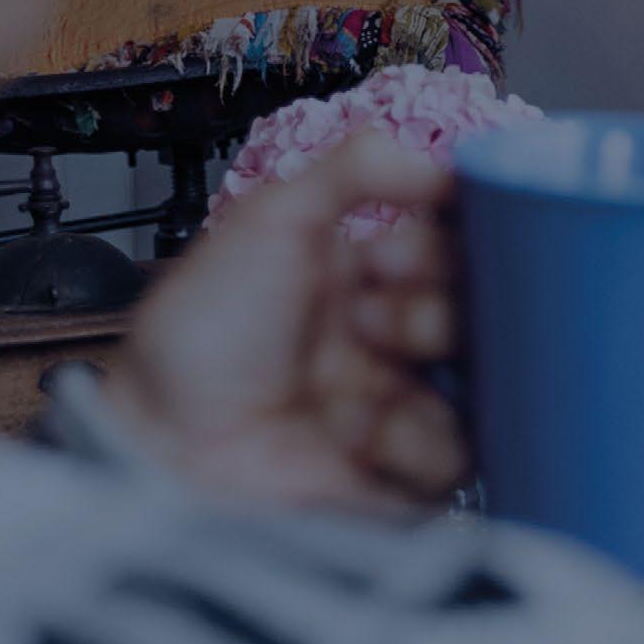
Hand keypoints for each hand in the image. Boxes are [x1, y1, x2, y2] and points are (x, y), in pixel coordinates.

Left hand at [106, 133, 467, 511]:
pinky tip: (364, 433)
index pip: (453, 251)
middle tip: (376, 318)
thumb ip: (359, 168)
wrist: (161, 440)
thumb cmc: (202, 335)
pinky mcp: (401, 479)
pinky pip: (458, 457)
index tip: (396, 255)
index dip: (443, 248)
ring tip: (372, 370)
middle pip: (478, 313)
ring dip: (437, 365)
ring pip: (482, 380)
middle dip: (439, 306)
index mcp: (364, 281)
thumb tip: (447, 163)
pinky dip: (420, 439)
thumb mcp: (274, 219)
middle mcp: (388, 344)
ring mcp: (399, 412)